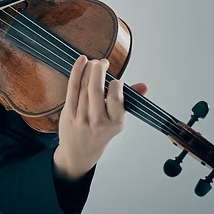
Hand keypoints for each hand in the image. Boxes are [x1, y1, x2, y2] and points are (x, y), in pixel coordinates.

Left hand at [54, 55, 147, 179]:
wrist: (79, 152)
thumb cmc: (100, 133)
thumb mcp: (117, 120)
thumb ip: (129, 101)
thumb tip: (144, 86)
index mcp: (115, 123)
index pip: (116, 98)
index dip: (116, 85)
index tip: (116, 80)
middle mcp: (97, 121)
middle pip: (96, 89)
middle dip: (99, 70)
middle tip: (103, 62)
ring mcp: (81, 117)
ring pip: (84, 86)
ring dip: (88, 69)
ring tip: (93, 62)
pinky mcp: (68, 112)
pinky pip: (72, 87)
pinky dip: (76, 72)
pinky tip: (81, 61)